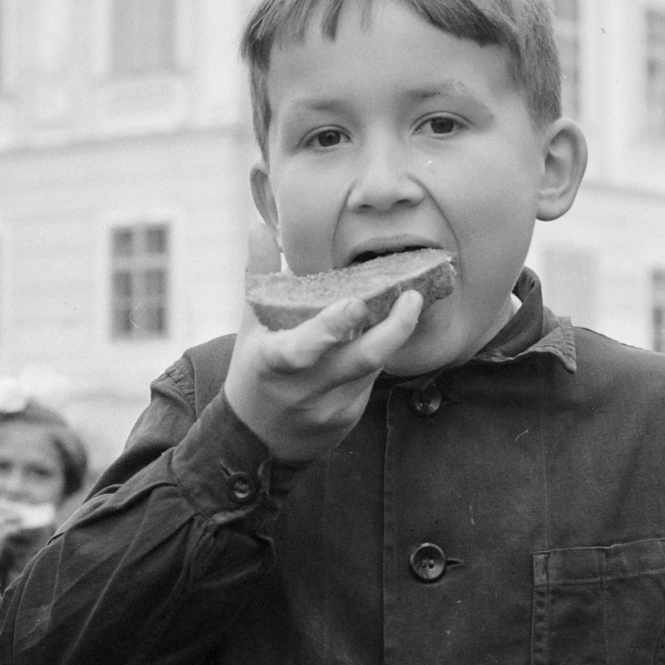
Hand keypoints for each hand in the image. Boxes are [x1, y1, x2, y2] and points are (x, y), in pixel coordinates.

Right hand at [223, 225, 423, 462]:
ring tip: (405, 305)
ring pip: (370, 367)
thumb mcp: (251, 324)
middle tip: (413, 296)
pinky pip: (370, 381)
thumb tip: (259, 227)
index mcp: (271, 362)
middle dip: (393, 329)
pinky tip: (378, 339)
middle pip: (358, 360)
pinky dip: (376, 357)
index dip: (330, 328)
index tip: (357, 304)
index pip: (302, 348)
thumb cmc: (256, 367)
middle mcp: (301, 389)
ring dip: (388, 335)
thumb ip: (260, 274)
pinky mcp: (347, 420)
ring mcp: (327, 408)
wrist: (258, 437)